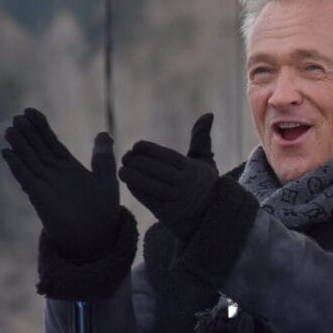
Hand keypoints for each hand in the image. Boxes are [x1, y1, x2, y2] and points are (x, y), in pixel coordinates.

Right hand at [2, 108, 120, 257]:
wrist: (97, 238)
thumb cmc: (104, 211)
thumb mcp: (106, 179)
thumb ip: (103, 156)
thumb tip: (103, 133)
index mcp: (69, 168)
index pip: (51, 143)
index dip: (41, 128)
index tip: (31, 111)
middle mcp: (54, 175)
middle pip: (37, 149)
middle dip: (28, 133)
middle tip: (17, 116)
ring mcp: (46, 185)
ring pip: (29, 161)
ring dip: (19, 146)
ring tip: (9, 129)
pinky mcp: (40, 198)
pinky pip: (26, 179)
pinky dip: (16, 166)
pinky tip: (6, 153)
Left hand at [119, 114, 218, 238]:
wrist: (210, 217)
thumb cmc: (203, 185)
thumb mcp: (205, 161)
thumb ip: (201, 138)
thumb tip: (208, 114)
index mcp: (192, 169)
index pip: (169, 156)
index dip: (150, 150)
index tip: (136, 145)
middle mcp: (186, 184)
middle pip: (159, 170)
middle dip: (139, 163)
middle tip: (125, 157)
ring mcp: (178, 200)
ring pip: (153, 186)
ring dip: (134, 177)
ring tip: (122, 170)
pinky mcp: (169, 214)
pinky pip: (150, 200)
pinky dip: (138, 191)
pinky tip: (129, 183)